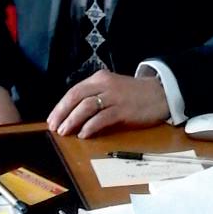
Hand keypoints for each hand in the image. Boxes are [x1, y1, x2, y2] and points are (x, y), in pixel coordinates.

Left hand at [46, 70, 168, 138]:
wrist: (159, 93)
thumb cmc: (132, 94)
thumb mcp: (111, 89)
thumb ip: (94, 96)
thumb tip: (72, 114)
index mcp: (100, 79)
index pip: (74, 91)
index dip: (61, 106)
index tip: (52, 119)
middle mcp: (105, 85)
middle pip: (76, 97)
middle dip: (62, 113)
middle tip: (54, 128)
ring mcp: (114, 97)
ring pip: (87, 106)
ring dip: (73, 120)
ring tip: (65, 132)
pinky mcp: (123, 110)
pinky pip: (102, 118)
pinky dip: (90, 126)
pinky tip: (84, 134)